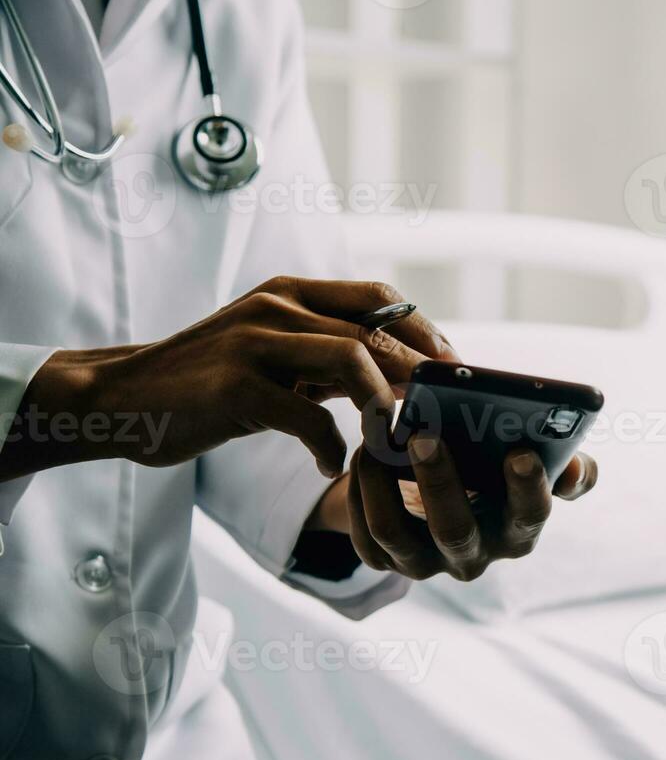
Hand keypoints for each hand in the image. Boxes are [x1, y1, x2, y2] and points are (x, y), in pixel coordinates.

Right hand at [5, 277, 454, 480]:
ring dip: (385, 405)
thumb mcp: (273, 355)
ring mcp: (256, 343)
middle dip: (419, 375)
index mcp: (291, 293)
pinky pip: (308, 417)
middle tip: (440, 416)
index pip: (381, 296)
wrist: (120, 397)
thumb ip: (327, 357)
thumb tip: (398, 377)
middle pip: (377, 331)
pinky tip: (329, 465)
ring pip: (353, 360)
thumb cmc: (208, 382)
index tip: (451, 373)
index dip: (425, 331)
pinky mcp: (237, 387)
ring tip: (391, 440)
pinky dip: (331, 447)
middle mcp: (277, 307)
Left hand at [328, 441, 597, 581]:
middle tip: (424, 433)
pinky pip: (363, 531)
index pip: (530, 516)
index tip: (521, 450)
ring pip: (395, 531)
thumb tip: (577, 470)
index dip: (528, 488)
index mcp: (518, 530)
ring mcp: (425, 564)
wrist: (438, 493)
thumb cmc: (494, 469)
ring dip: (382, 480)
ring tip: (377, 435)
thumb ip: (565, 467)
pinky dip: (359, 489)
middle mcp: (474, 556)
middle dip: (440, 482)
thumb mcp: (533, 464)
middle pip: (456, 530)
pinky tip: (363, 452)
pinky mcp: (384, 560)